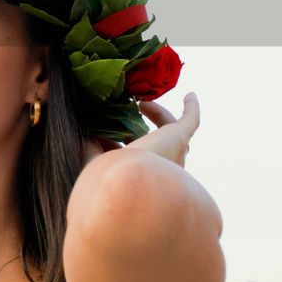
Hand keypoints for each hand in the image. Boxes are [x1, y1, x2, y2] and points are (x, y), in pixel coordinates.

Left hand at [81, 92, 200, 168]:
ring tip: (143, 104)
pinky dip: (190, 108)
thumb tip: (90, 135)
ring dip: (160, 116)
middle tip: (134, 111)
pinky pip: (191, 120)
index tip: (114, 132)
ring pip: (173, 131)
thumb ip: (93, 149)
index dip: (125, 141)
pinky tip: (189, 95)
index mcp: (145, 175)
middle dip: (147, 127)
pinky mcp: (179, 137)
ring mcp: (174, 153)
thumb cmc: (111, 179)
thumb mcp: (96, 161)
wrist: (129, 185)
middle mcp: (163, 168)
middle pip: (161, 144)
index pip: (138, 156)